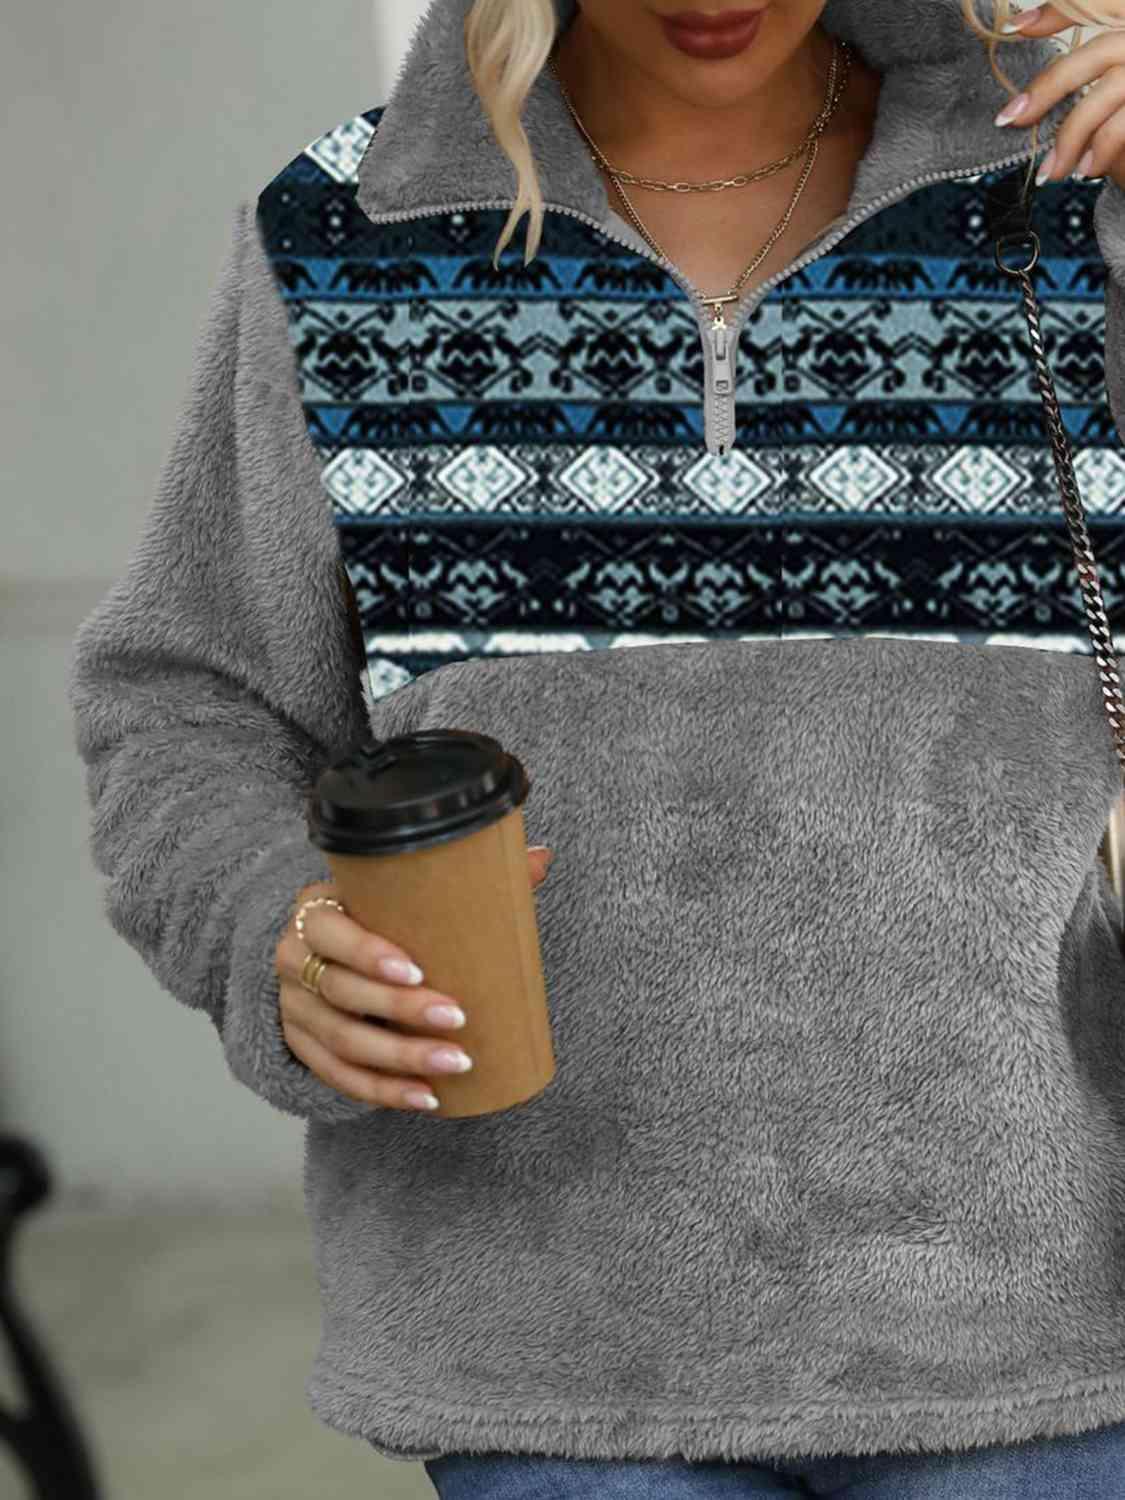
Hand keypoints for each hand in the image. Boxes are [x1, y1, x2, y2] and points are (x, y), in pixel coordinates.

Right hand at [275, 845, 553, 1110]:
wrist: (317, 950)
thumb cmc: (374, 916)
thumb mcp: (400, 893)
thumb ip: (464, 876)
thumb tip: (541, 857)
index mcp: (314, 911)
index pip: (330, 931)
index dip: (367, 953)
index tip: (418, 971)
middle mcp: (294, 960)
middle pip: (342, 993)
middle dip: (401, 1011)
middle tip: (457, 1016)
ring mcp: (294, 1009)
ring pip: (342, 1042)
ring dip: (400, 1059)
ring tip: (455, 1062)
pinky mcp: (302, 1047)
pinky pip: (338, 1077)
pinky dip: (382, 1091)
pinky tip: (425, 1097)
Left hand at [996, 4, 1124, 189]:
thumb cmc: (1123, 133)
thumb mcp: (1099, 101)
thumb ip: (1074, 72)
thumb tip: (1019, 42)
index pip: (1105, 4)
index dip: (1061, 9)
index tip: (1013, 28)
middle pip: (1101, 50)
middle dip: (1051, 85)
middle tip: (1011, 118)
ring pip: (1112, 87)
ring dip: (1073, 133)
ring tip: (1052, 170)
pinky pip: (1124, 123)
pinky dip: (1099, 148)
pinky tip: (1084, 170)